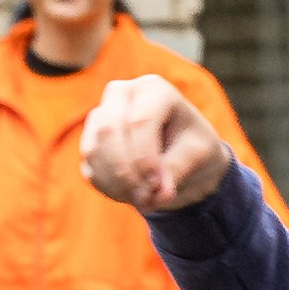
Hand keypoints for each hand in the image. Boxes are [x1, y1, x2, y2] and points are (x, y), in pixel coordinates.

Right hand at [82, 73, 230, 215]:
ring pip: (94, 149)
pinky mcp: (91, 141)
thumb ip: (178, 169)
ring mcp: (101, 115)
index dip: (145, 157)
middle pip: (109, 130)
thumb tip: (159, 193)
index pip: (140, 120)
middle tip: (148, 198)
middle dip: (126, 171)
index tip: (158, 187)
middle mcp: (122, 94)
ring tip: (144, 200)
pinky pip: (90, 167)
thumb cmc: (194, 147)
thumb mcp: (198, 155)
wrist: (183, 155)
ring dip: (117, 182)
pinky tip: (131, 195)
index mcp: (155, 89)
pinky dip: (109, 187)